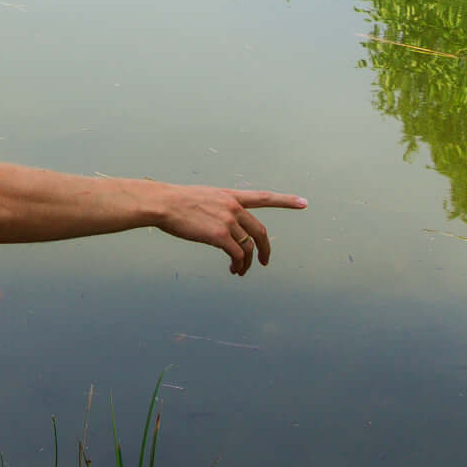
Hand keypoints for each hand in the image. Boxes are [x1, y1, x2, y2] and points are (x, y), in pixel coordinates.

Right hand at [155, 185, 305, 274]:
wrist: (161, 203)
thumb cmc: (174, 202)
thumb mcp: (201, 197)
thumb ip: (216, 208)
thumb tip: (217, 222)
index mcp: (230, 196)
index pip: (263, 197)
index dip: (285, 201)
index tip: (304, 202)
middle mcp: (233, 206)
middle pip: (260, 231)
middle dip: (265, 249)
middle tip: (264, 261)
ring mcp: (228, 220)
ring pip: (249, 247)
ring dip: (248, 263)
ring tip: (240, 271)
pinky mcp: (219, 235)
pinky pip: (237, 255)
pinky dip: (238, 265)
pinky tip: (232, 269)